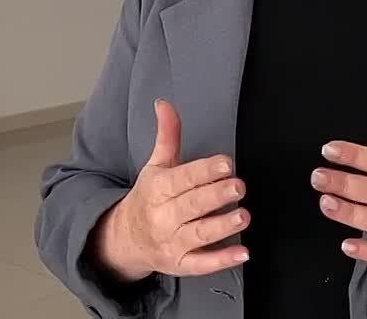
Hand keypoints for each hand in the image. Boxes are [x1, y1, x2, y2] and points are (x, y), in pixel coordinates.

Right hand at [91, 100, 249, 280]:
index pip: (184, 178)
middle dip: (216, 195)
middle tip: (239, 186)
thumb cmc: (148, 196)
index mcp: (159, 188)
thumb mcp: (156, 164)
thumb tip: (164, 103)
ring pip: (198, 234)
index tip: (226, 163)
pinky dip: (221, 261)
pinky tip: (242, 253)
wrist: (123, 240)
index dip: (205, 170)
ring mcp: (172, 242)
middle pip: (192, 205)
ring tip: (244, 216)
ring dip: (222, 227)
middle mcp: (164, 216)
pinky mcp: (180, 263)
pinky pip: (201, 264)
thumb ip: (167, 135)